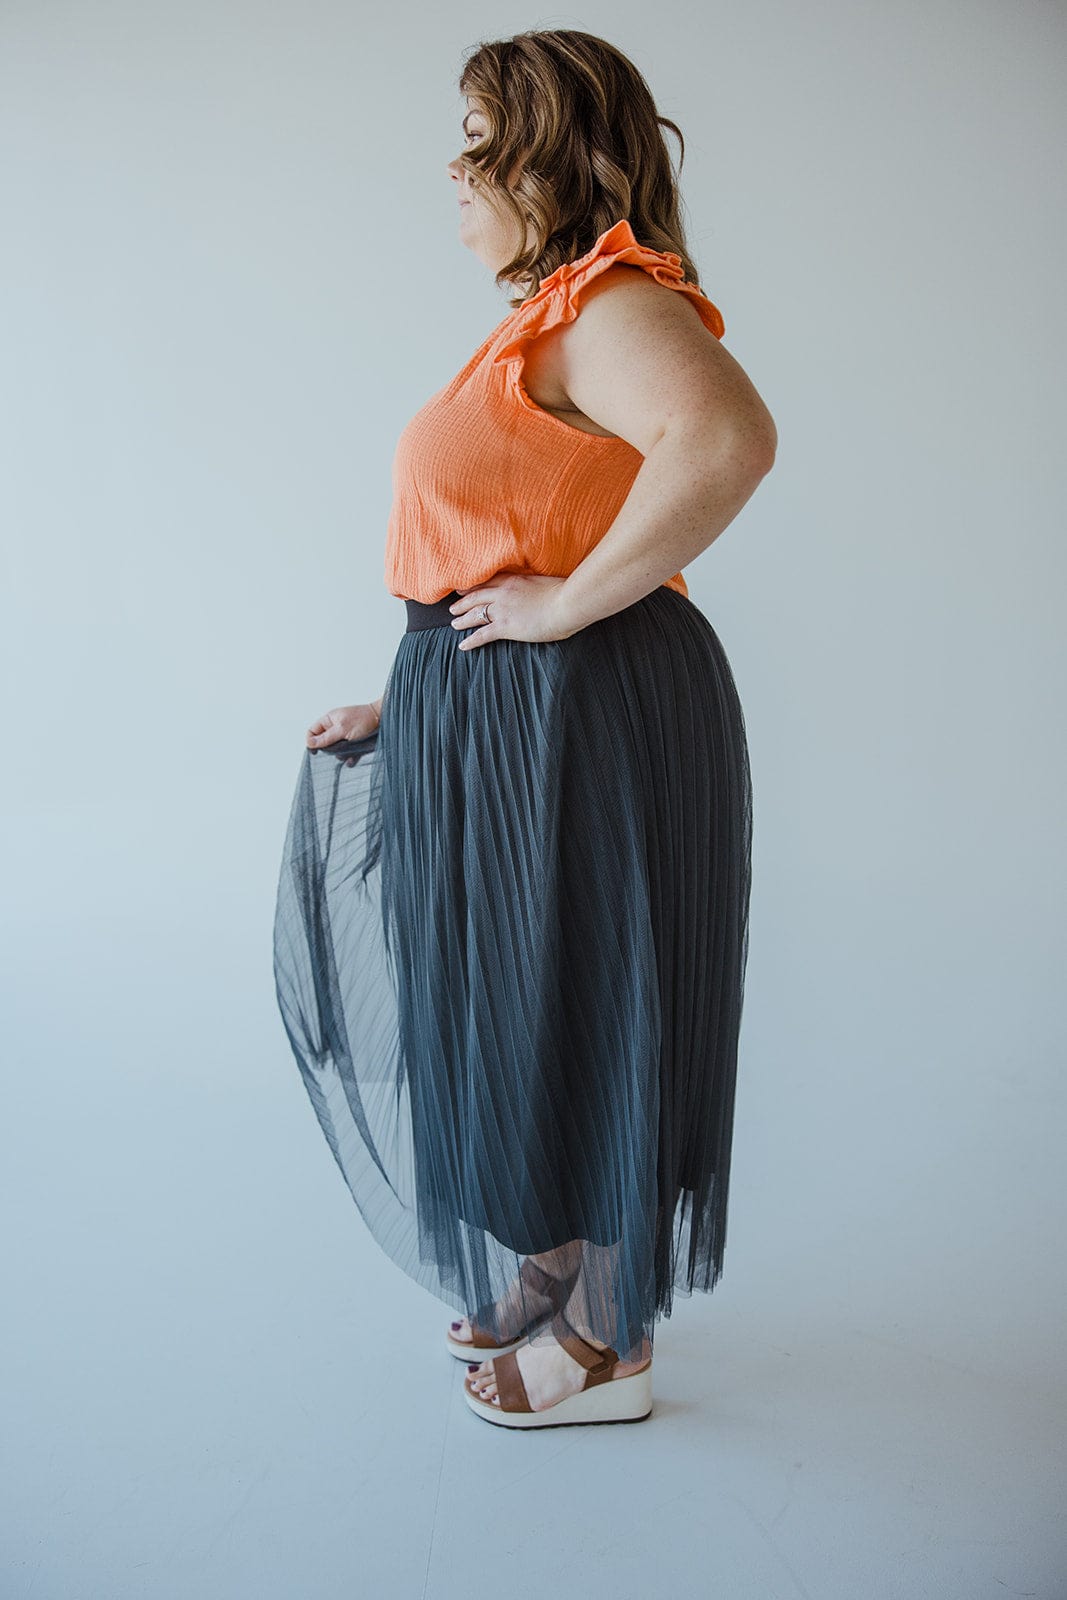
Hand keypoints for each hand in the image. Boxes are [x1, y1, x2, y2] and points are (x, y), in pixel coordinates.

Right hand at [306, 702, 379, 759]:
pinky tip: (352, 760)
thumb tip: (309, 743)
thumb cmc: (364, 720)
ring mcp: (345, 737)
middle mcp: (335, 729)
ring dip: (340, 755)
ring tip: (348, 751)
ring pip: (335, 751)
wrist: (384, 720)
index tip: (315, 751)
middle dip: (328, 749)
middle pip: (323, 744)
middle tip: (336, 749)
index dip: (311, 741)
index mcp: (329, 721)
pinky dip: (350, 759)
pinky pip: (348, 755)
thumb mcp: (342, 729)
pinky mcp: (354, 744)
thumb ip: (326, 738)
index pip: (312, 732)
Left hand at [448, 572, 576, 649]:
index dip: (473, 586)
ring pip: (475, 614)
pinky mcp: (505, 627)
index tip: (464, 590)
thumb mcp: (545, 581)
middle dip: (462, 603)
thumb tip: (538, 590)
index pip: (487, 582)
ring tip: (454, 624)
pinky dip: (471, 640)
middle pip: (476, 596)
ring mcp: (502, 610)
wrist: (566, 603)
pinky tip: (463, 646)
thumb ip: (534, 585)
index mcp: (513, 580)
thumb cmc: (564, 593)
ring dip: (462, 619)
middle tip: (453, 608)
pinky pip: (482, 634)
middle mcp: (503, 593)